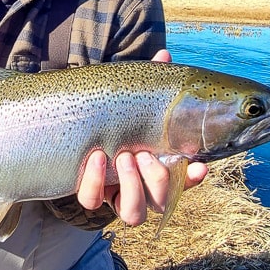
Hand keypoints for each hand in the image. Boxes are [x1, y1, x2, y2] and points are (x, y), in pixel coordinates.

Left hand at [74, 49, 209, 225]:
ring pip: (133, 213)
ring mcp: (114, 194)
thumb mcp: (129, 98)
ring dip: (132, 186)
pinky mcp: (90, 193)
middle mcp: (140, 187)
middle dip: (157, 179)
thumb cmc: (110, 113)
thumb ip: (148, 80)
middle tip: (144, 154)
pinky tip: (97, 156)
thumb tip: (164, 56)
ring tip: (124, 157)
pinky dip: (95, 181)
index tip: (198, 165)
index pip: (183, 181)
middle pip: (161, 202)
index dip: (193, 178)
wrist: (71, 124)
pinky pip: (92, 200)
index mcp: (156, 165)